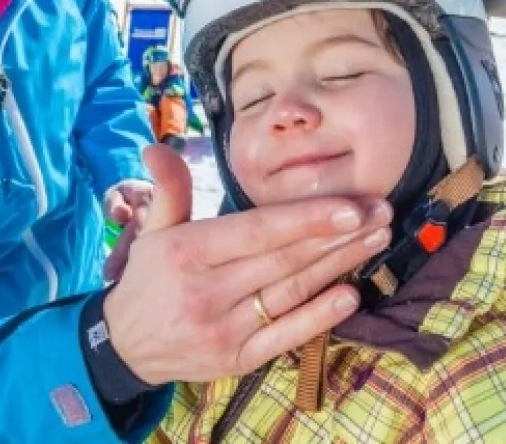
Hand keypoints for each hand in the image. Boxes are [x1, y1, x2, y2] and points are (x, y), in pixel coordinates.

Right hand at [103, 144, 391, 384]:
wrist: (124, 348)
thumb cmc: (149, 279)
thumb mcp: (151, 231)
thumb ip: (169, 189)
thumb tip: (158, 147)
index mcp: (187, 252)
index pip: (257, 231)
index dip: (307, 219)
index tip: (351, 205)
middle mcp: (207, 291)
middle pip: (285, 259)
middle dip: (339, 235)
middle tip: (381, 213)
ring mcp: (225, 330)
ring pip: (292, 292)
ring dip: (340, 266)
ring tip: (377, 240)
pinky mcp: (238, 360)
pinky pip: (286, 335)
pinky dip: (320, 317)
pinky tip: (352, 295)